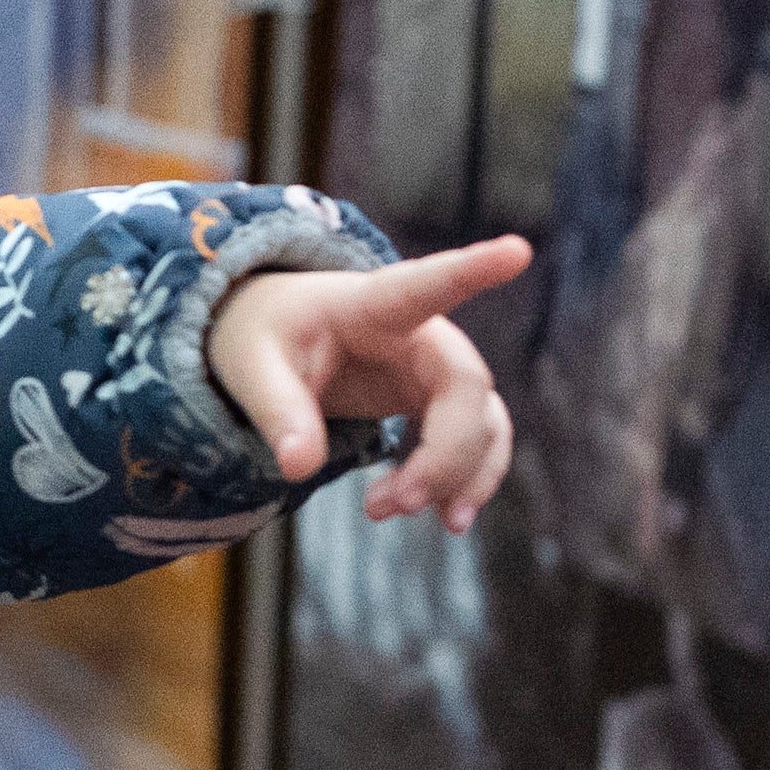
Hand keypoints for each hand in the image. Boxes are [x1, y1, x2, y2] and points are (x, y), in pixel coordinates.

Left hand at [207, 237, 528, 531]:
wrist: (275, 342)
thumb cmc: (267, 337)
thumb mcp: (252, 367)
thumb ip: (278, 412)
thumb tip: (298, 467)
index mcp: (373, 304)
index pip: (427, 284)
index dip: (472, 269)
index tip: (517, 250)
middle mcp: (421, 333)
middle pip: (465, 387)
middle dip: (443, 455)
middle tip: (388, 506)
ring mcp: (436, 368)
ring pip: (483, 422)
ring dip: (458, 476)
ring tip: (394, 513)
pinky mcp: (438, 401)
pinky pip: (477, 442)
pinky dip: (467, 482)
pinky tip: (447, 518)